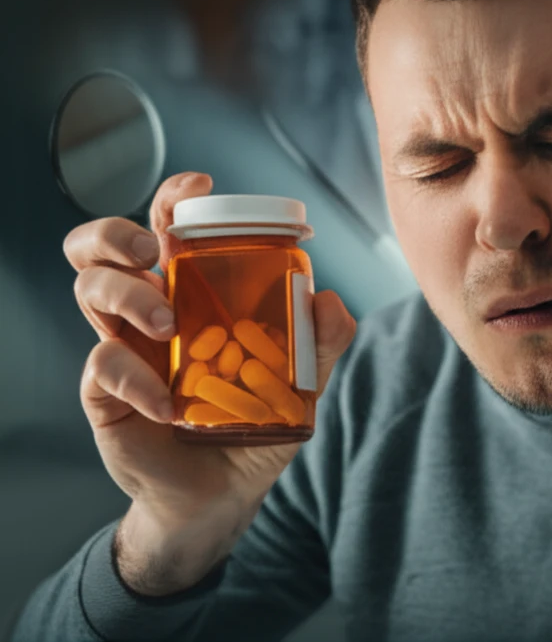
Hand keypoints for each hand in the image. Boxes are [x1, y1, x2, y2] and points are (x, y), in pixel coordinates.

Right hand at [63, 172, 356, 592]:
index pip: (168, 229)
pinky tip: (168, 406)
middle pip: (104, 246)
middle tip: (157, 252)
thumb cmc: (256, 429)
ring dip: (127, 295)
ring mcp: (123, 347)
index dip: (173, 198)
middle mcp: (150, 311)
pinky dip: (136, 377)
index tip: (200, 186)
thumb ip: (321, 344)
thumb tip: (329, 302)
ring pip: (91, 288)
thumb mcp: (301, 387)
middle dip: (118, 233)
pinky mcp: (105, 391)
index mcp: (193, 295)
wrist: (223, 496)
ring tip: (169, 326)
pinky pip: (103, 364)